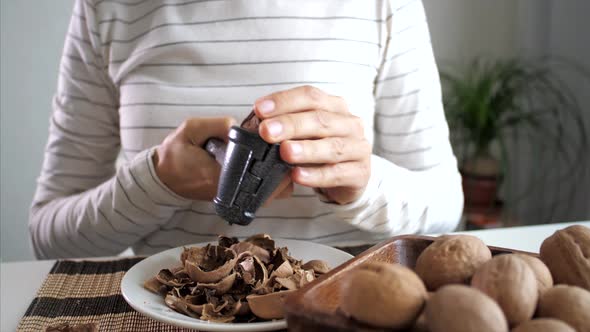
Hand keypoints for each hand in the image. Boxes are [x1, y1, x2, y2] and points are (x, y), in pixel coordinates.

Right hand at [153, 117, 293, 201]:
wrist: (164, 175)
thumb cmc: (176, 152)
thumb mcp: (192, 129)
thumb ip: (218, 125)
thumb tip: (244, 125)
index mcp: (218, 176)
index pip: (256, 174)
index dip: (273, 161)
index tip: (281, 146)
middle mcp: (229, 192)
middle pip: (270, 190)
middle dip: (282, 171)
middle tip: (287, 150)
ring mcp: (233, 198)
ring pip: (270, 196)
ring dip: (279, 179)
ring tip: (283, 157)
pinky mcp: (235, 198)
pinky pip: (261, 196)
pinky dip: (272, 184)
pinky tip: (274, 166)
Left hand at [254, 86, 371, 203]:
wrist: (349, 177)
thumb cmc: (322, 150)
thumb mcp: (305, 133)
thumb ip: (286, 126)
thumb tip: (257, 123)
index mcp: (335, 106)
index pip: (310, 97)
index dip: (284, 101)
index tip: (259, 109)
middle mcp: (350, 124)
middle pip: (320, 120)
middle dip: (291, 125)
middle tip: (267, 132)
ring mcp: (358, 148)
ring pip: (332, 146)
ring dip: (306, 149)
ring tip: (285, 152)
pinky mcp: (361, 173)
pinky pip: (338, 173)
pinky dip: (316, 175)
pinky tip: (298, 176)